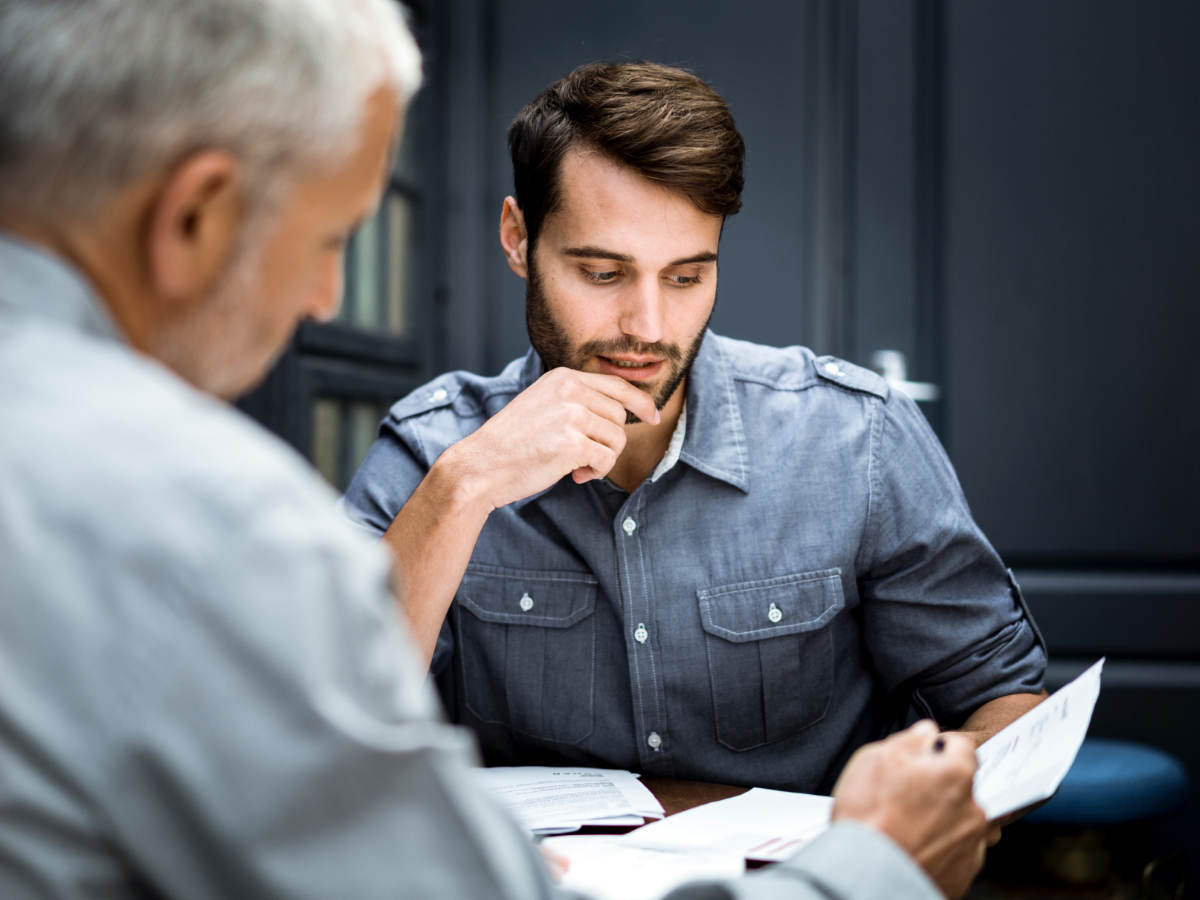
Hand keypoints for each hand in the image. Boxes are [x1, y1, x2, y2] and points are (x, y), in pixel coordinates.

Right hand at [446, 367, 658, 509]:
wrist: (482, 465)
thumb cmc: (512, 442)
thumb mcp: (544, 404)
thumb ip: (577, 400)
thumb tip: (623, 411)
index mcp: (563, 377)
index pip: (616, 385)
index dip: (640, 402)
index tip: (652, 415)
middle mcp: (570, 391)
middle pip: (619, 417)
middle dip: (608, 441)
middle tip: (583, 456)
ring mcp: (572, 415)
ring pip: (617, 439)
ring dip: (602, 459)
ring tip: (576, 466)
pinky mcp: (572, 443)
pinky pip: (606, 459)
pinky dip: (596, 472)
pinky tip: (574, 475)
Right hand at [831, 720, 988, 898]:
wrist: (867, 875)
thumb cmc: (868, 815)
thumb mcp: (876, 758)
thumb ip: (910, 739)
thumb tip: (926, 733)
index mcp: (956, 775)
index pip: (963, 746)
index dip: (942, 745)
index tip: (927, 751)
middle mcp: (974, 810)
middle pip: (962, 787)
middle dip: (940, 785)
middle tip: (907, 793)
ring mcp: (972, 846)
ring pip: (959, 820)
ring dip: (941, 817)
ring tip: (907, 825)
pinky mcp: (963, 874)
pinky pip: (956, 850)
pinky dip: (940, 846)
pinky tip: (913, 845)